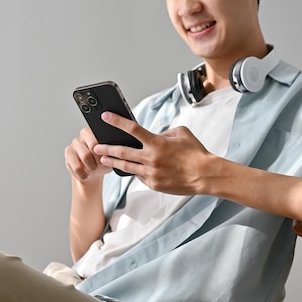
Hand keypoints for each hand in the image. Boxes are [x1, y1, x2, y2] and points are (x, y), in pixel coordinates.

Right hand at [64, 127, 112, 181]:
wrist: (92, 173)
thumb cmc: (103, 162)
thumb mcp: (112, 156)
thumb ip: (113, 151)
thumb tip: (116, 150)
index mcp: (97, 131)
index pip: (102, 138)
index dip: (105, 151)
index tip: (107, 158)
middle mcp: (84, 134)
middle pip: (94, 147)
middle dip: (99, 160)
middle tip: (100, 164)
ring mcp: (75, 143)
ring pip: (85, 157)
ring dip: (92, 167)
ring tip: (93, 168)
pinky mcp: (68, 153)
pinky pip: (77, 166)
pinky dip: (83, 174)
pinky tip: (85, 173)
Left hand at [93, 112, 215, 194]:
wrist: (205, 175)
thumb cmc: (195, 152)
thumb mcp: (180, 133)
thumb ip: (163, 133)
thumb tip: (153, 136)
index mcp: (157, 143)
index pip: (132, 129)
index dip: (117, 122)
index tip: (105, 117)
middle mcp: (151, 158)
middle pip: (122, 152)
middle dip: (107, 148)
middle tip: (96, 146)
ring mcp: (151, 173)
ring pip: (127, 167)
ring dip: (113, 162)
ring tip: (103, 159)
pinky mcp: (153, 184)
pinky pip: (140, 177)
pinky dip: (136, 172)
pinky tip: (132, 169)